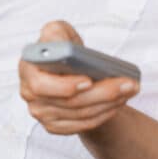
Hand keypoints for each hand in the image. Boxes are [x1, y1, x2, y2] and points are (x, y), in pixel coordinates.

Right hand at [19, 21, 138, 134]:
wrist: (67, 70)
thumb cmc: (62, 49)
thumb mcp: (57, 32)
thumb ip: (55, 33)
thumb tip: (60, 44)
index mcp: (27, 69)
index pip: (41, 85)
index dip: (65, 86)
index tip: (89, 80)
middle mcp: (30, 94)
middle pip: (69, 102)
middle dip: (102, 93)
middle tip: (128, 84)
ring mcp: (42, 113)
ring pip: (81, 114)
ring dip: (110, 103)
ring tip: (130, 89)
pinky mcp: (55, 126)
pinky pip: (84, 125)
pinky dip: (105, 114)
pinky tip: (120, 102)